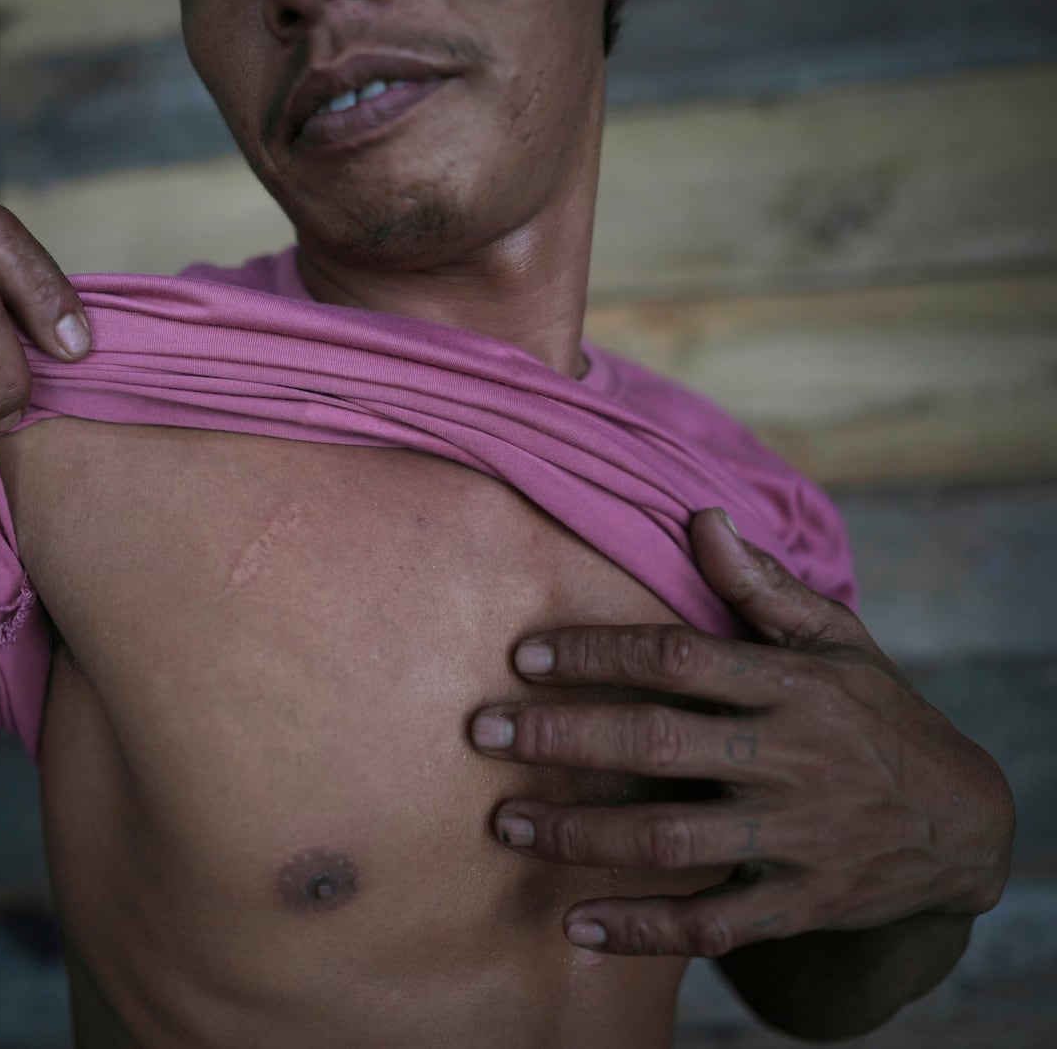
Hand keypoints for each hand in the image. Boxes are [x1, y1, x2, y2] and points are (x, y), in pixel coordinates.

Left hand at [469, 509, 1014, 956]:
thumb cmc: (876, 716)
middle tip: (483, 734)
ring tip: (506, 823)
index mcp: (794, 686)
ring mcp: (797, 838)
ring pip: (671, 838)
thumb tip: (699, 517)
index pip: (679, 660)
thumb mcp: (839, 642)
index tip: (523, 656)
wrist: (965, 826)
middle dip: (562, 738)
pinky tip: (575, 924)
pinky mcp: (801, 903)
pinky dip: (642, 931)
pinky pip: (711, 924)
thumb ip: (764, 587)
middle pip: (660, 744)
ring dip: (579, 833)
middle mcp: (792, 759)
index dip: (598, 654)